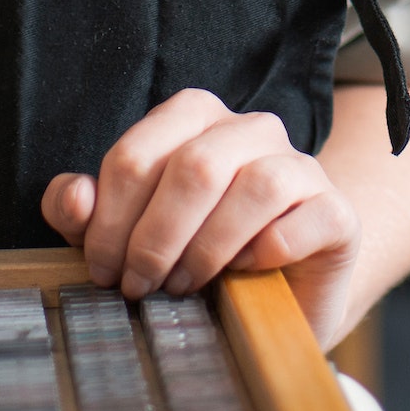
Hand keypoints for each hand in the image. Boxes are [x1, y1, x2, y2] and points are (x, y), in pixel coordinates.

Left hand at [40, 89, 361, 345]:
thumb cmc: (191, 254)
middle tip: (139, 286)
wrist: (276, 295)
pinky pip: (303, 219)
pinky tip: (244, 274)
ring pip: (253, 186)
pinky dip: (265, 252)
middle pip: (193, 167)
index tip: (103, 270)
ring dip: (208, 247)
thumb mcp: (127, 234)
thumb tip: (74, 199)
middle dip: (155, 237)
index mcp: (193, 115)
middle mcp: (249, 127)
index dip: (110, 218)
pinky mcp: (335, 211)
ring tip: (185, 286)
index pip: (138, 154)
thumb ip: (87, 211)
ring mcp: (299, 164)